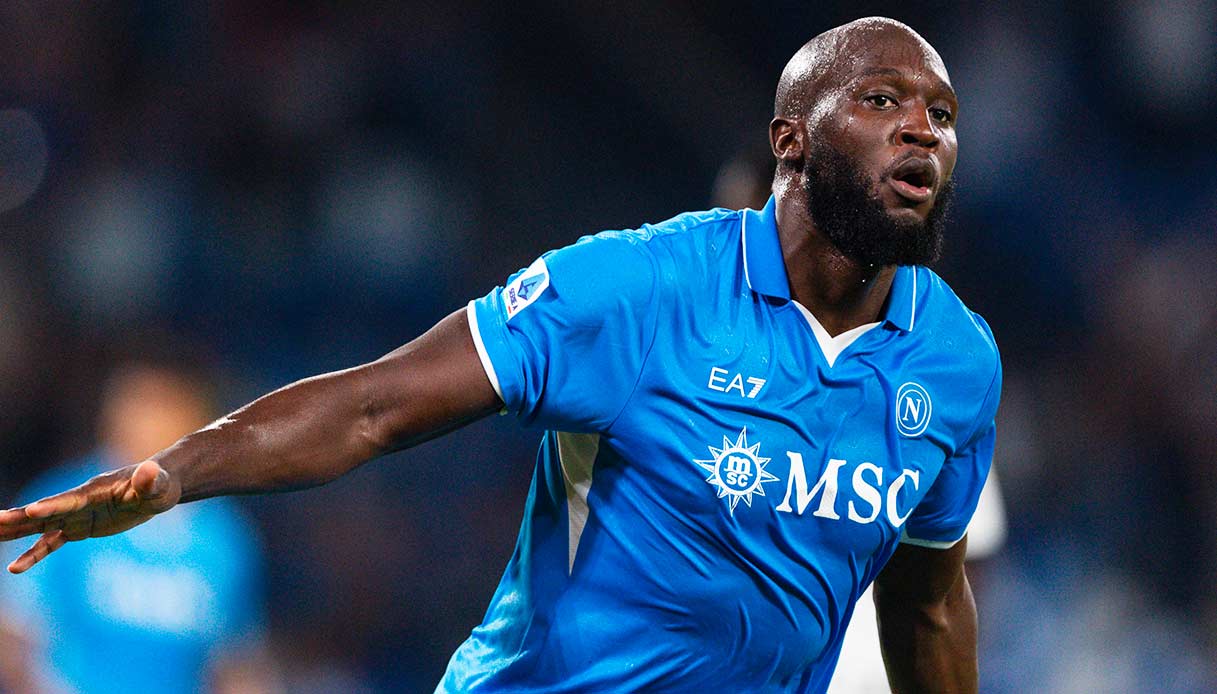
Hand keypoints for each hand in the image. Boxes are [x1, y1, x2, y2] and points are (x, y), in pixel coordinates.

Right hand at [0, 460, 180, 573]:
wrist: (155, 487)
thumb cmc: (159, 485)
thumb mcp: (159, 485)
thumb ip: (151, 480)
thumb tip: (149, 471)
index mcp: (96, 490)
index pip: (71, 500)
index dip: (53, 506)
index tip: (30, 511)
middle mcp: (79, 501)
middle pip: (44, 511)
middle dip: (18, 517)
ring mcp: (76, 515)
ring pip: (39, 526)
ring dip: (14, 531)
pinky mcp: (78, 528)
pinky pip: (51, 543)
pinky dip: (33, 554)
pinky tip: (14, 568)